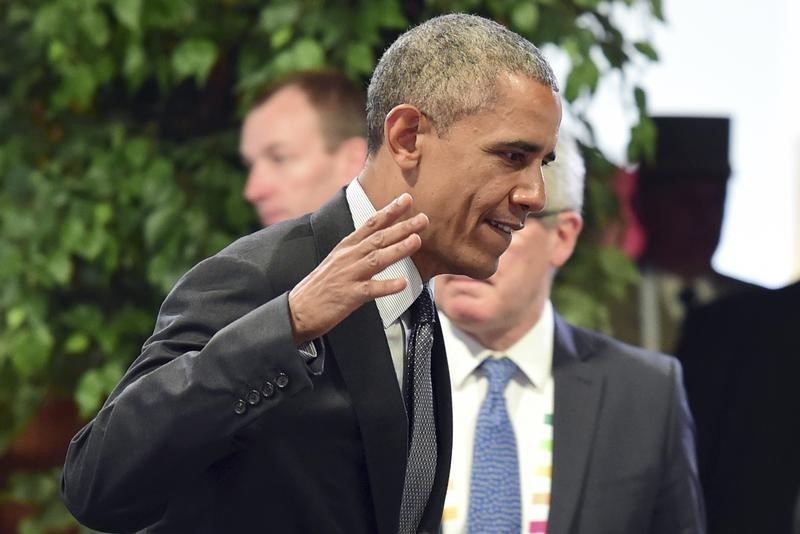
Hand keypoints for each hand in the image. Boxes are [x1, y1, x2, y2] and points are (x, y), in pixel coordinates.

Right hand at [288, 193, 427, 343]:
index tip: (407, 199)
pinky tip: (402, 283)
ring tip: (417, 241)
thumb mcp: (337, 262)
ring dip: (398, 249)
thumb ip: (358, 251)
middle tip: (423, 218)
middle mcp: (348, 257)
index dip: (389, 211)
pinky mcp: (349, 295)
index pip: (371, 224)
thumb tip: (379, 242)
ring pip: (377, 258)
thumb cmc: (320, 288)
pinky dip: (387, 286)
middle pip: (378, 238)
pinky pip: (371, 289)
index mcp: (346, 248)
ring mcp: (349, 275)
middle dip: (402, 226)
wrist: (297, 310)